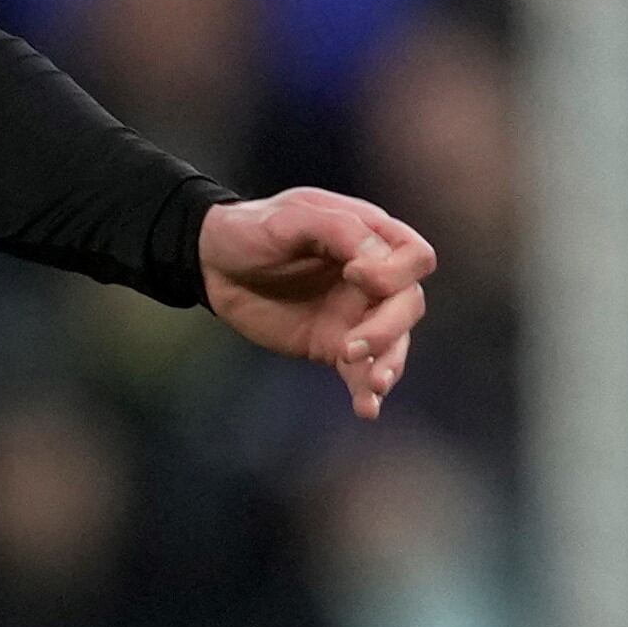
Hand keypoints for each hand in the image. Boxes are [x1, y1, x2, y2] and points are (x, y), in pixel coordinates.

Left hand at [198, 188, 436, 420]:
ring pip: (395, 342)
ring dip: (388, 364)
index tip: (353, 274)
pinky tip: (366, 408)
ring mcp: (356, 314)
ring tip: (373, 384)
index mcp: (369, 237)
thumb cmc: (251, 230)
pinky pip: (363, 371)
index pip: (415, 257)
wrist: (212, 265)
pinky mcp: (335, 344)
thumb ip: (335, 228)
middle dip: (389, 327)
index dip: (395, 270)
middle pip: (409, 304)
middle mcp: (372, 278)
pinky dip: (368, 391)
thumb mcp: (287, 218)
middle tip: (350, 345)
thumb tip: (375, 258)